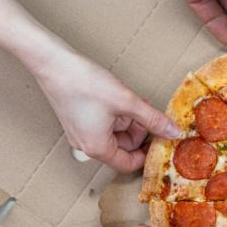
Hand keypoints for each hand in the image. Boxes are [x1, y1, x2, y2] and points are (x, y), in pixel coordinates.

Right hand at [34, 48, 180, 172]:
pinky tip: (120, 97)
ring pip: (115, 132)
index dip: (148, 153)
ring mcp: (80, 132)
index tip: (160, 139)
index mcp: (97, 148)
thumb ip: (153, 120)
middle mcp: (86, 144)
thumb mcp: (127, 102)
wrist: (53, 63)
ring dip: (128, 118)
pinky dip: (116, 113)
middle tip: (147, 111)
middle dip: (139, 129)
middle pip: (123, 147)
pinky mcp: (77, 119)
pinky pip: (104, 123)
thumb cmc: (85, 83)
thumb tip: (174, 132)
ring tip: (132, 99)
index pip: (129, 164)